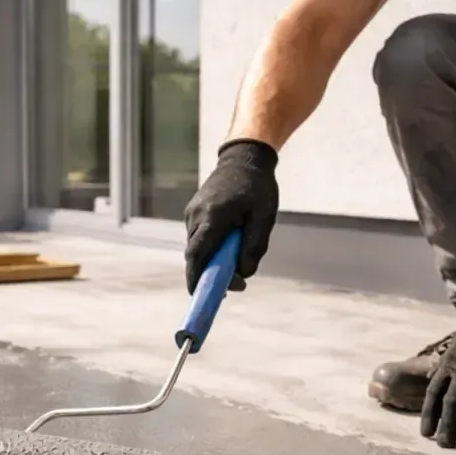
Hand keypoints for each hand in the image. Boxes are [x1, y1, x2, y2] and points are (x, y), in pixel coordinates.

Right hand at [183, 139, 278, 292]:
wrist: (242, 158)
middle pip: (195, 256)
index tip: (199, 296)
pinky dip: (210, 249)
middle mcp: (196, 216)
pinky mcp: (193, 212)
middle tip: (234, 285)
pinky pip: (198, 238)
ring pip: (196, 248)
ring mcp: (191, 213)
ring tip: (236, 260)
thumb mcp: (264, 218)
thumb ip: (254, 247)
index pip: (197, 255)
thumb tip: (244, 274)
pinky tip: (228, 246)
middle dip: (208, 275)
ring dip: (211, 261)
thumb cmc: (257, 188)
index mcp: (213, 217)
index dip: (196, 279)